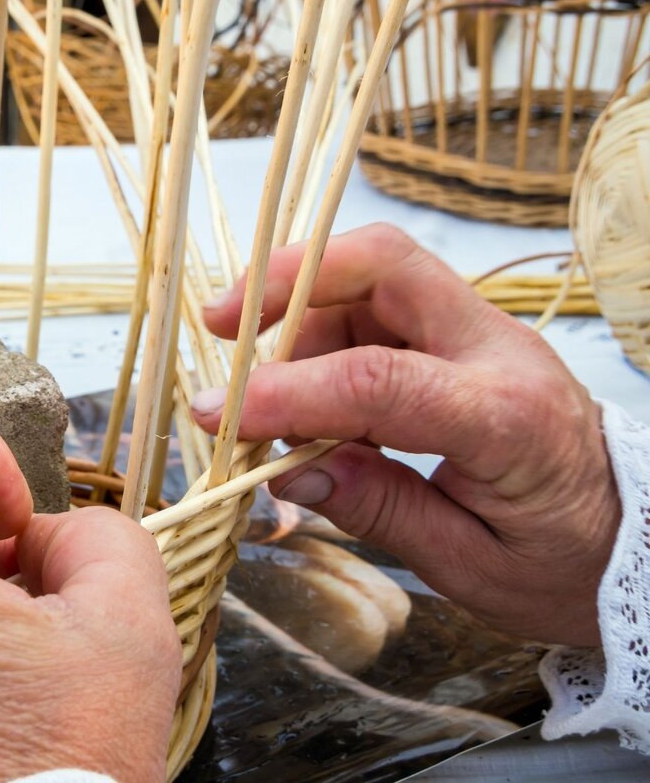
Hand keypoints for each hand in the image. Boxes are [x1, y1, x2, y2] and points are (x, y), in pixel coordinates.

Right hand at [192, 224, 619, 645]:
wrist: (632, 538)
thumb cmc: (561, 563)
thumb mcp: (470, 567)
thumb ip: (380, 509)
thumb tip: (287, 473)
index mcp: (508, 418)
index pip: (380, 380)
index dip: (288, 391)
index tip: (219, 414)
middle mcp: (497, 351)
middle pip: (385, 262)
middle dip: (289, 277)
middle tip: (220, 322)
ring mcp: (482, 332)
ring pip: (374, 272)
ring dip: (299, 312)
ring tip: (260, 389)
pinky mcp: (462, 334)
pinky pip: (377, 304)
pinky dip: (321, 330)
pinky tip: (299, 388)